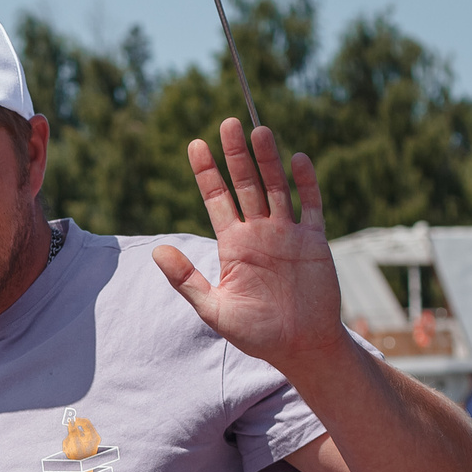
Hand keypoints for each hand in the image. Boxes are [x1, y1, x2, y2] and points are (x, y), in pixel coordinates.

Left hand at [152, 119, 352, 378]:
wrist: (300, 348)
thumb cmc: (255, 333)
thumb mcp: (213, 309)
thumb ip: (186, 280)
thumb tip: (157, 251)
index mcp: (233, 245)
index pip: (217, 199)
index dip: (207, 172)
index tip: (195, 144)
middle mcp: (260, 233)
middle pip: (246, 184)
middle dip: (236, 155)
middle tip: (227, 122)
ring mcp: (288, 234)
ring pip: (276, 188)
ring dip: (268, 160)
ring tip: (258, 131)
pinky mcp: (314, 242)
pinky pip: (310, 206)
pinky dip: (305, 183)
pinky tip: (297, 159)